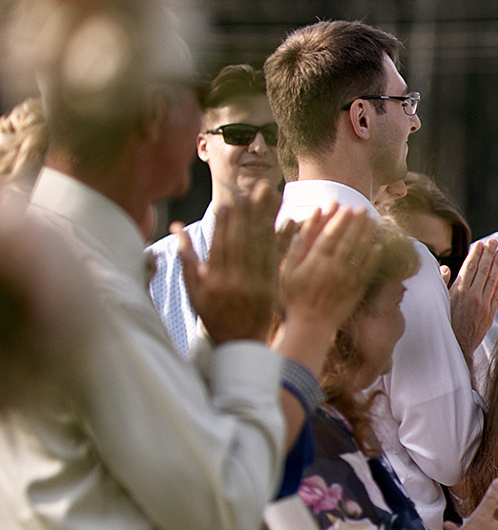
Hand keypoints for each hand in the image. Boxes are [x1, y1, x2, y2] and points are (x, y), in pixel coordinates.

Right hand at [185, 182, 280, 343]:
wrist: (241, 342)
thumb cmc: (213, 314)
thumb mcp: (193, 290)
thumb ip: (186, 258)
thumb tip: (176, 228)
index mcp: (215, 279)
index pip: (220, 245)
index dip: (225, 223)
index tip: (229, 203)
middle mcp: (236, 279)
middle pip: (243, 239)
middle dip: (249, 212)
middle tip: (255, 188)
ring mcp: (256, 282)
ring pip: (261, 244)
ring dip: (267, 217)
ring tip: (272, 195)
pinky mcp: (272, 284)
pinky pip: (277, 257)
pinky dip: (283, 238)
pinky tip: (289, 221)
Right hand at [278, 205, 378, 337]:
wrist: (311, 325)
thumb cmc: (294, 298)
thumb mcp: (287, 272)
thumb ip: (296, 250)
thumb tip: (300, 231)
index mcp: (316, 261)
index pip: (330, 235)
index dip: (339, 220)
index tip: (346, 207)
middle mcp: (334, 267)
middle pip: (348, 240)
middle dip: (356, 223)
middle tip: (363, 209)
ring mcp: (347, 278)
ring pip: (360, 252)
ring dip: (367, 235)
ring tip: (372, 221)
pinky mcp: (356, 289)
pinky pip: (367, 270)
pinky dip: (373, 258)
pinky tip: (378, 246)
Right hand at [446, 238, 497, 356]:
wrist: (454, 346)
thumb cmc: (443, 323)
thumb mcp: (438, 301)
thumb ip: (442, 283)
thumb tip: (445, 267)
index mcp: (458, 291)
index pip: (470, 267)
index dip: (476, 254)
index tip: (480, 243)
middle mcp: (472, 296)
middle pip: (483, 270)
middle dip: (489, 254)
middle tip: (494, 242)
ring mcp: (483, 305)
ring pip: (492, 281)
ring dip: (497, 265)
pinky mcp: (489, 314)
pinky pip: (496, 296)